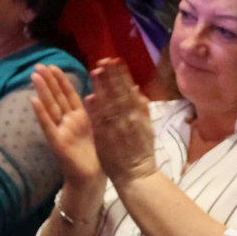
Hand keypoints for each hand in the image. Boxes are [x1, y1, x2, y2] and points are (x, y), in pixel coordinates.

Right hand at [30, 64, 100, 185]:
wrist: (92, 177)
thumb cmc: (96, 154)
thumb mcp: (97, 129)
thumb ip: (94, 112)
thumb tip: (95, 92)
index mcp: (80, 117)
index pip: (68, 94)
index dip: (61, 80)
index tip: (53, 65)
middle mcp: (67, 122)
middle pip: (57, 97)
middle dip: (48, 81)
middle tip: (38, 65)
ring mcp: (60, 131)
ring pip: (50, 107)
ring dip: (42, 91)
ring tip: (34, 76)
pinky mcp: (57, 143)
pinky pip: (47, 126)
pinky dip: (40, 113)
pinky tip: (32, 100)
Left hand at [86, 59, 155, 187]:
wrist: (136, 175)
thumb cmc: (141, 150)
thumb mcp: (146, 127)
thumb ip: (142, 108)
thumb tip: (137, 89)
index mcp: (138, 115)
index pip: (128, 90)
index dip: (121, 75)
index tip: (114, 60)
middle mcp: (128, 119)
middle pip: (118, 94)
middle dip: (111, 76)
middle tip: (103, 60)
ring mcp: (116, 129)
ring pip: (108, 105)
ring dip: (102, 88)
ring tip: (95, 72)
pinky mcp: (105, 139)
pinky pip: (99, 123)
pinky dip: (95, 111)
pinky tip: (89, 98)